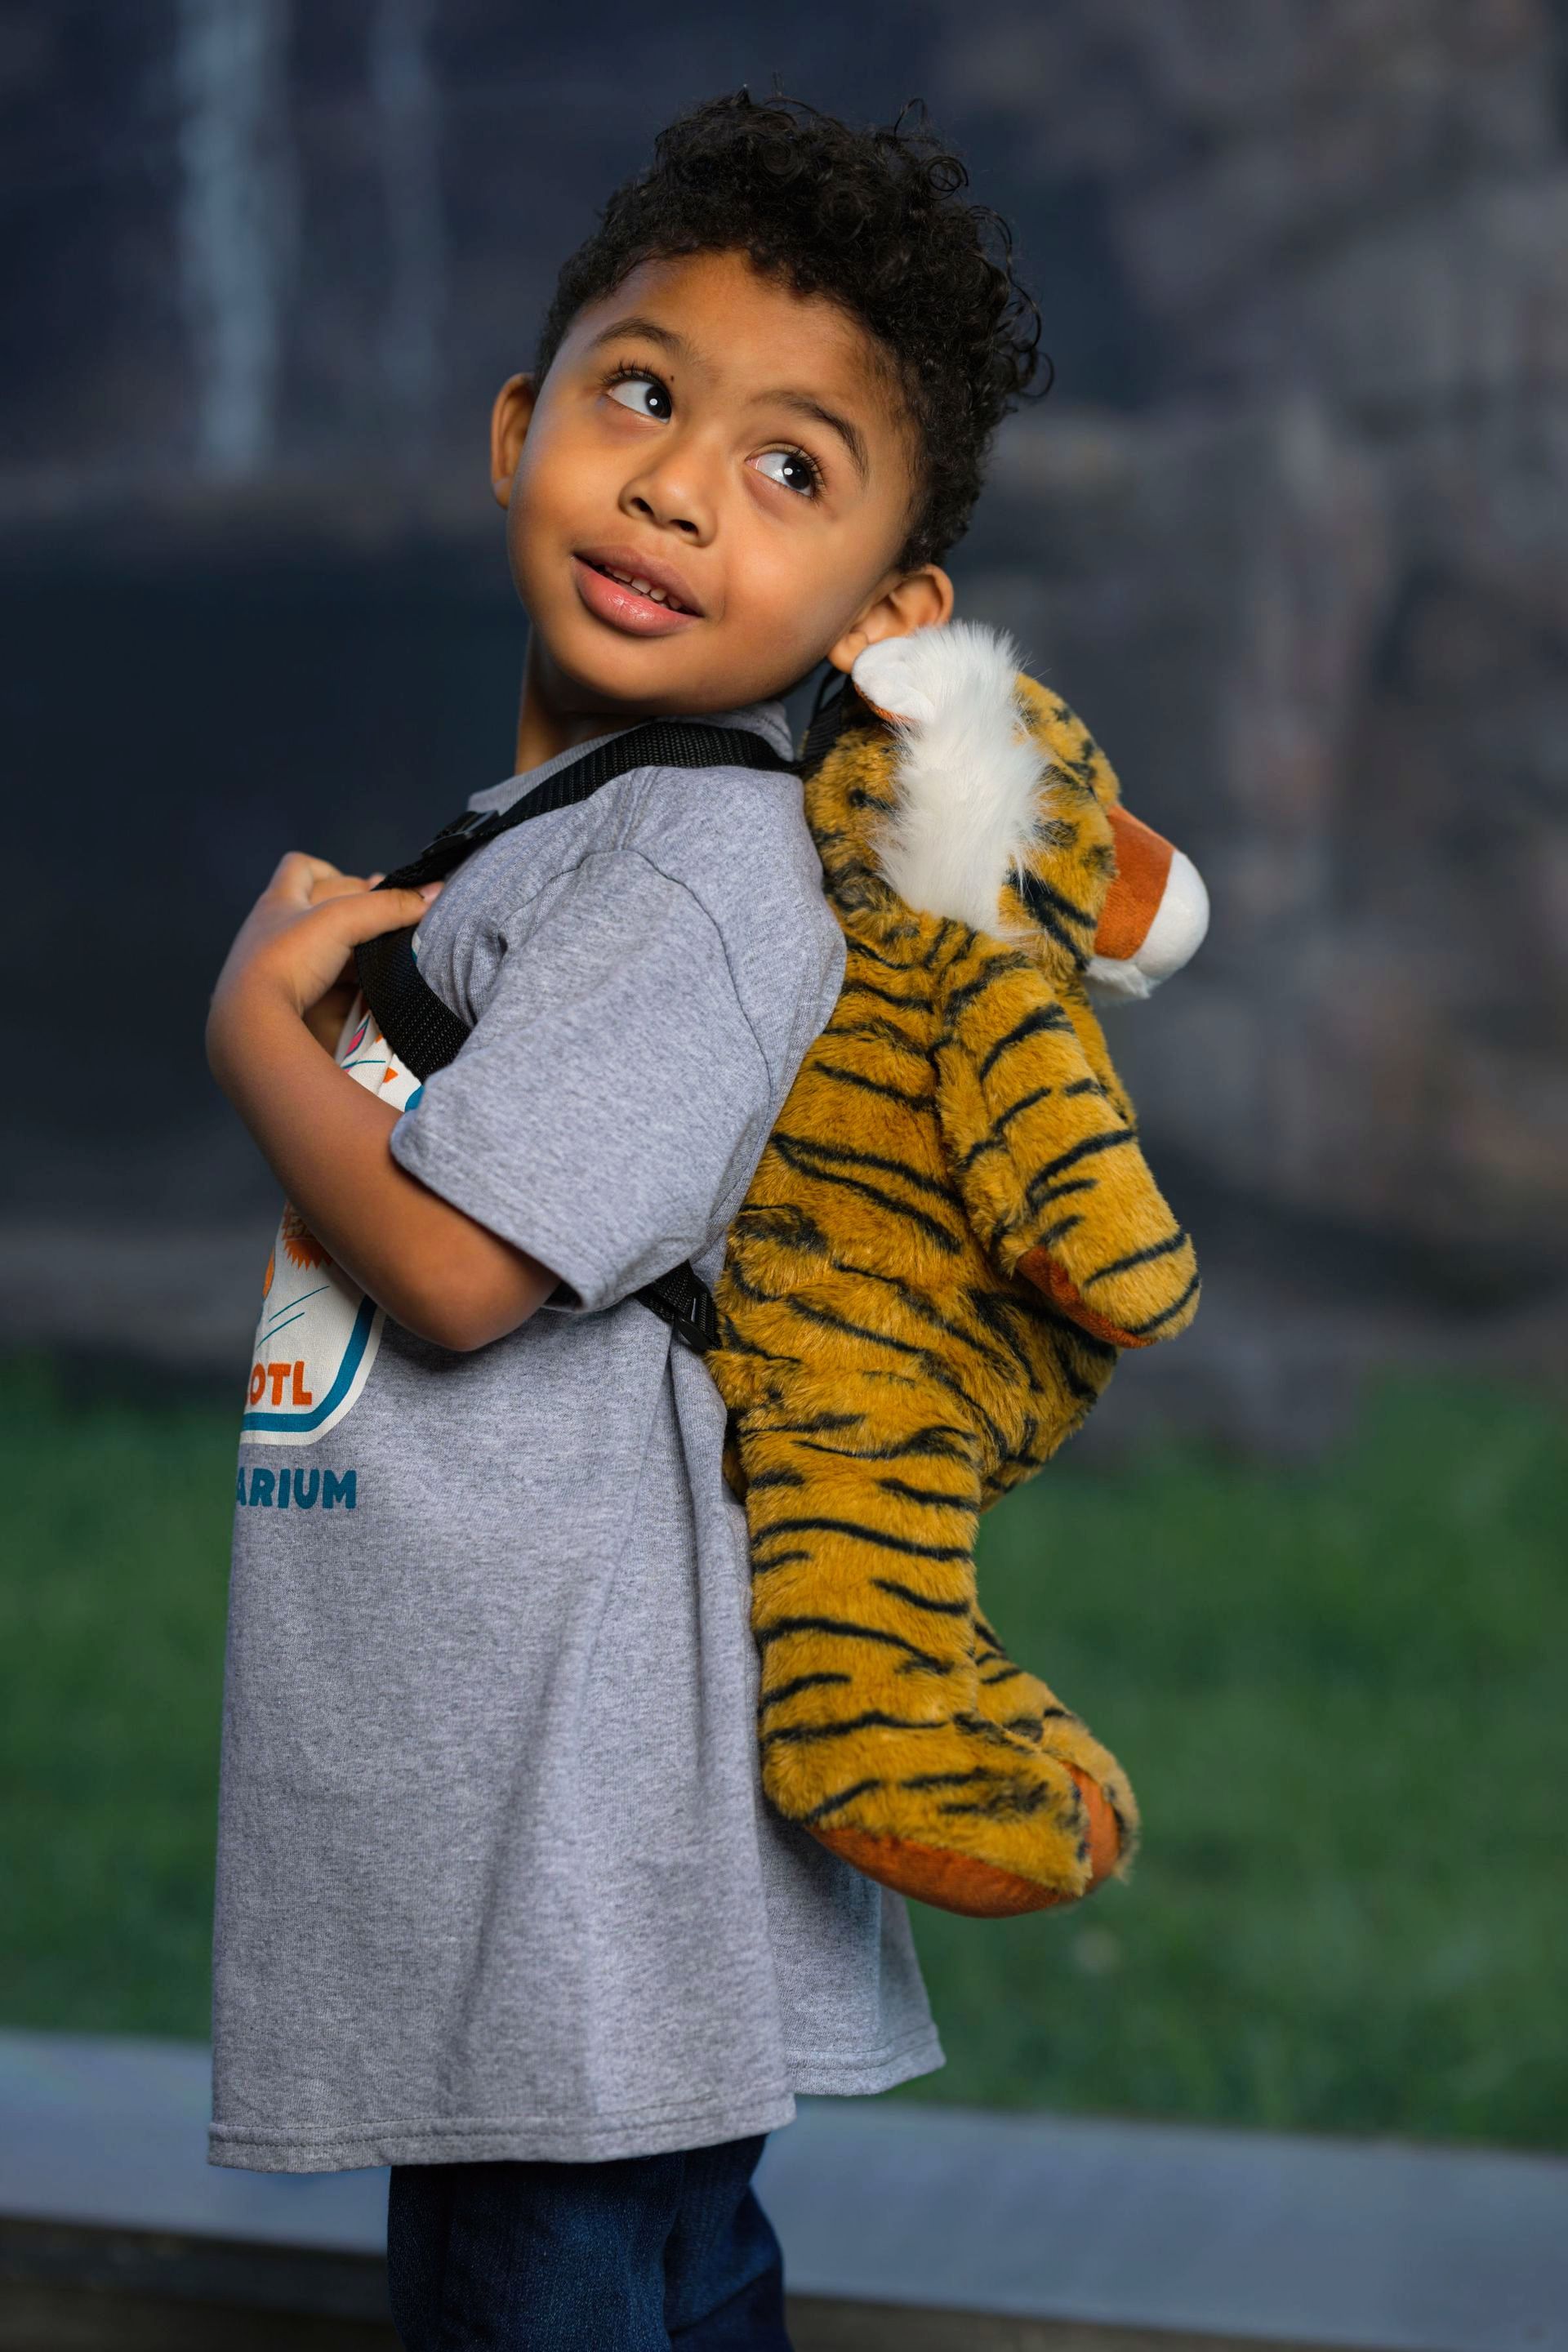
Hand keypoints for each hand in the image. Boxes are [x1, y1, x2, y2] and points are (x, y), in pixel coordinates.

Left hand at [207, 852, 438, 1081]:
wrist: (250, 1025)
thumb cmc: (286, 958)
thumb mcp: (341, 921)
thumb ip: (388, 907)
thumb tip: (436, 893)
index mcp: (277, 902)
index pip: (302, 867)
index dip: (336, 873)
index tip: (366, 894)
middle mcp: (272, 932)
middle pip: (317, 909)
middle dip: (353, 915)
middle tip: (386, 926)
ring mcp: (276, 968)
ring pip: (321, 950)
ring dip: (351, 951)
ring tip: (383, 958)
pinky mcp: (287, 1002)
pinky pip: (322, 985)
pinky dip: (346, 985)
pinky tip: (366, 990)